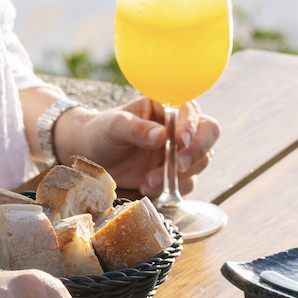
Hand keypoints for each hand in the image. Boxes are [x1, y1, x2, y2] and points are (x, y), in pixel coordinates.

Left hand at [60, 97, 219, 199]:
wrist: (88, 154)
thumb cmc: (101, 130)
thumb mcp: (114, 126)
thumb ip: (137, 129)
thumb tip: (162, 136)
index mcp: (165, 108)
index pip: (192, 111)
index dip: (192, 126)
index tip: (180, 142)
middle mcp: (177, 129)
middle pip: (208, 135)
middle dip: (198, 151)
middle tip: (180, 165)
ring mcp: (176, 153)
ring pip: (199, 162)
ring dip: (178, 175)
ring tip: (149, 180)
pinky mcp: (171, 175)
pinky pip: (186, 184)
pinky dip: (171, 189)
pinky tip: (147, 187)